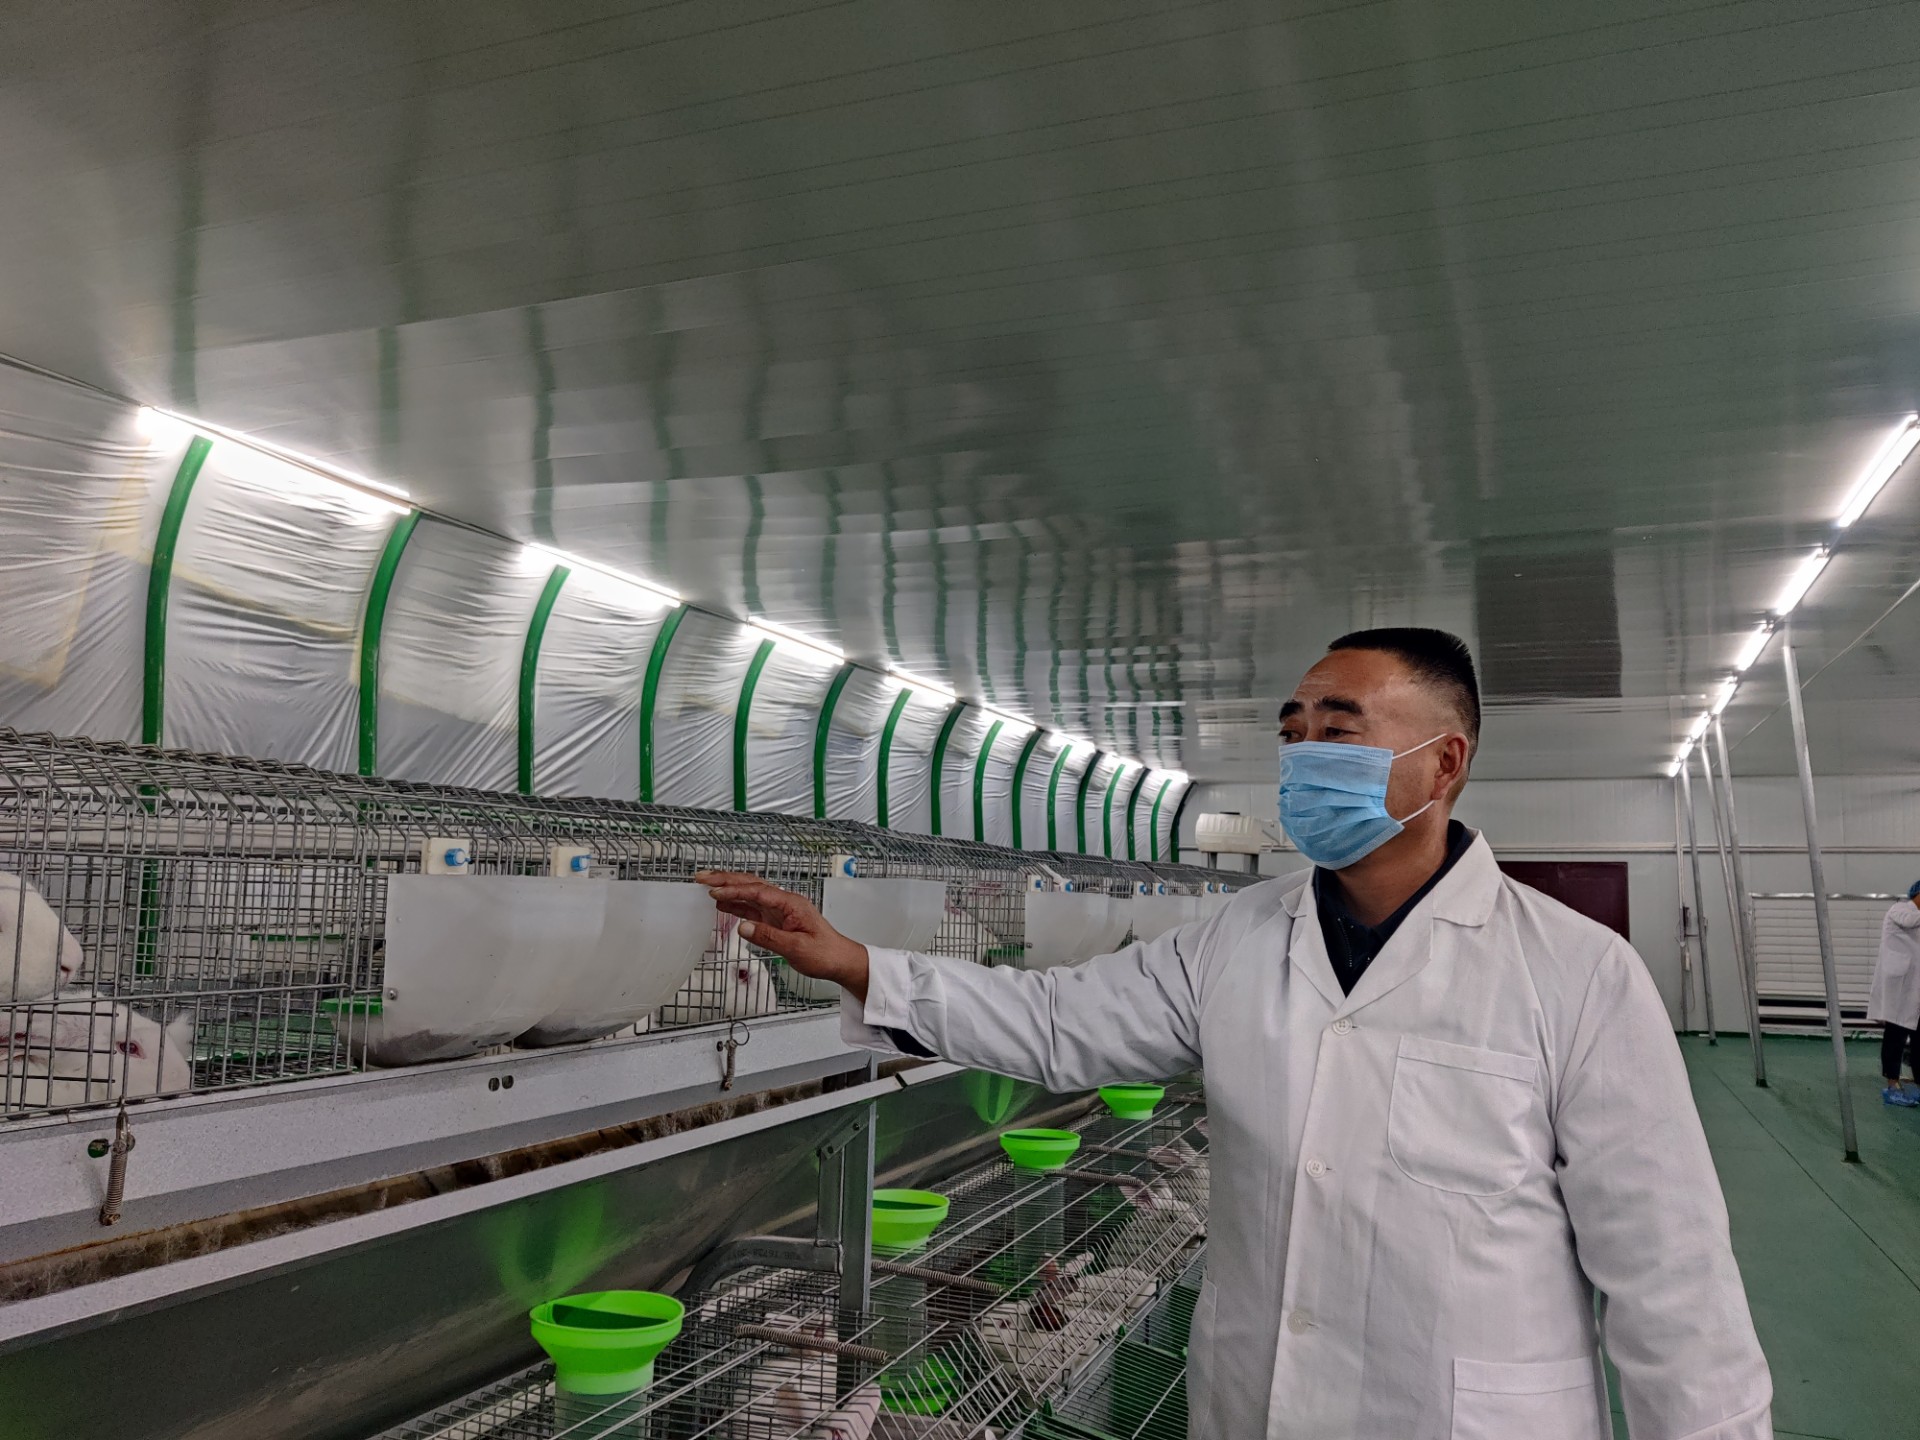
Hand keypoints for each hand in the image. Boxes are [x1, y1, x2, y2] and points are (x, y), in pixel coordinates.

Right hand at [695, 871, 870, 1002]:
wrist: (839, 959)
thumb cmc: (824, 953)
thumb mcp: (796, 949)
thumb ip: (768, 937)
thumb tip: (743, 928)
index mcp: (790, 903)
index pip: (757, 892)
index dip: (734, 891)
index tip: (714, 892)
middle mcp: (784, 902)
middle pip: (751, 885)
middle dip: (725, 880)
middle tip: (702, 878)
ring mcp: (779, 910)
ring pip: (749, 894)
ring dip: (728, 889)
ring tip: (705, 887)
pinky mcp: (776, 919)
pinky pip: (753, 907)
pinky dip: (736, 904)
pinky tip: (722, 905)